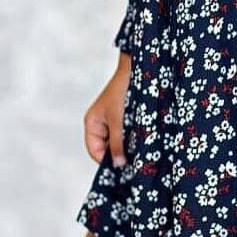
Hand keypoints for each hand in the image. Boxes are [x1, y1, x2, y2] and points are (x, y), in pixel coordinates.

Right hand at [83, 52, 131, 166]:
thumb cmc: (122, 91)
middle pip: (107, 148)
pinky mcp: (125, 118)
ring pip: (119, 142)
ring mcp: (113, 121)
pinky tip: (144, 139)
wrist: (137, 69)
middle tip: (134, 160)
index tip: (123, 167)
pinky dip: (134, 138)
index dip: (107, 161)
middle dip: (120, 153)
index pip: (95, 151)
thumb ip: (117, 143)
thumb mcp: (119, 121)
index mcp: (92, 124)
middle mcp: (101, 124)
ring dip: (129, 145)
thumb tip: (118, 164)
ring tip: (140, 148)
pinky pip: (127, 134)